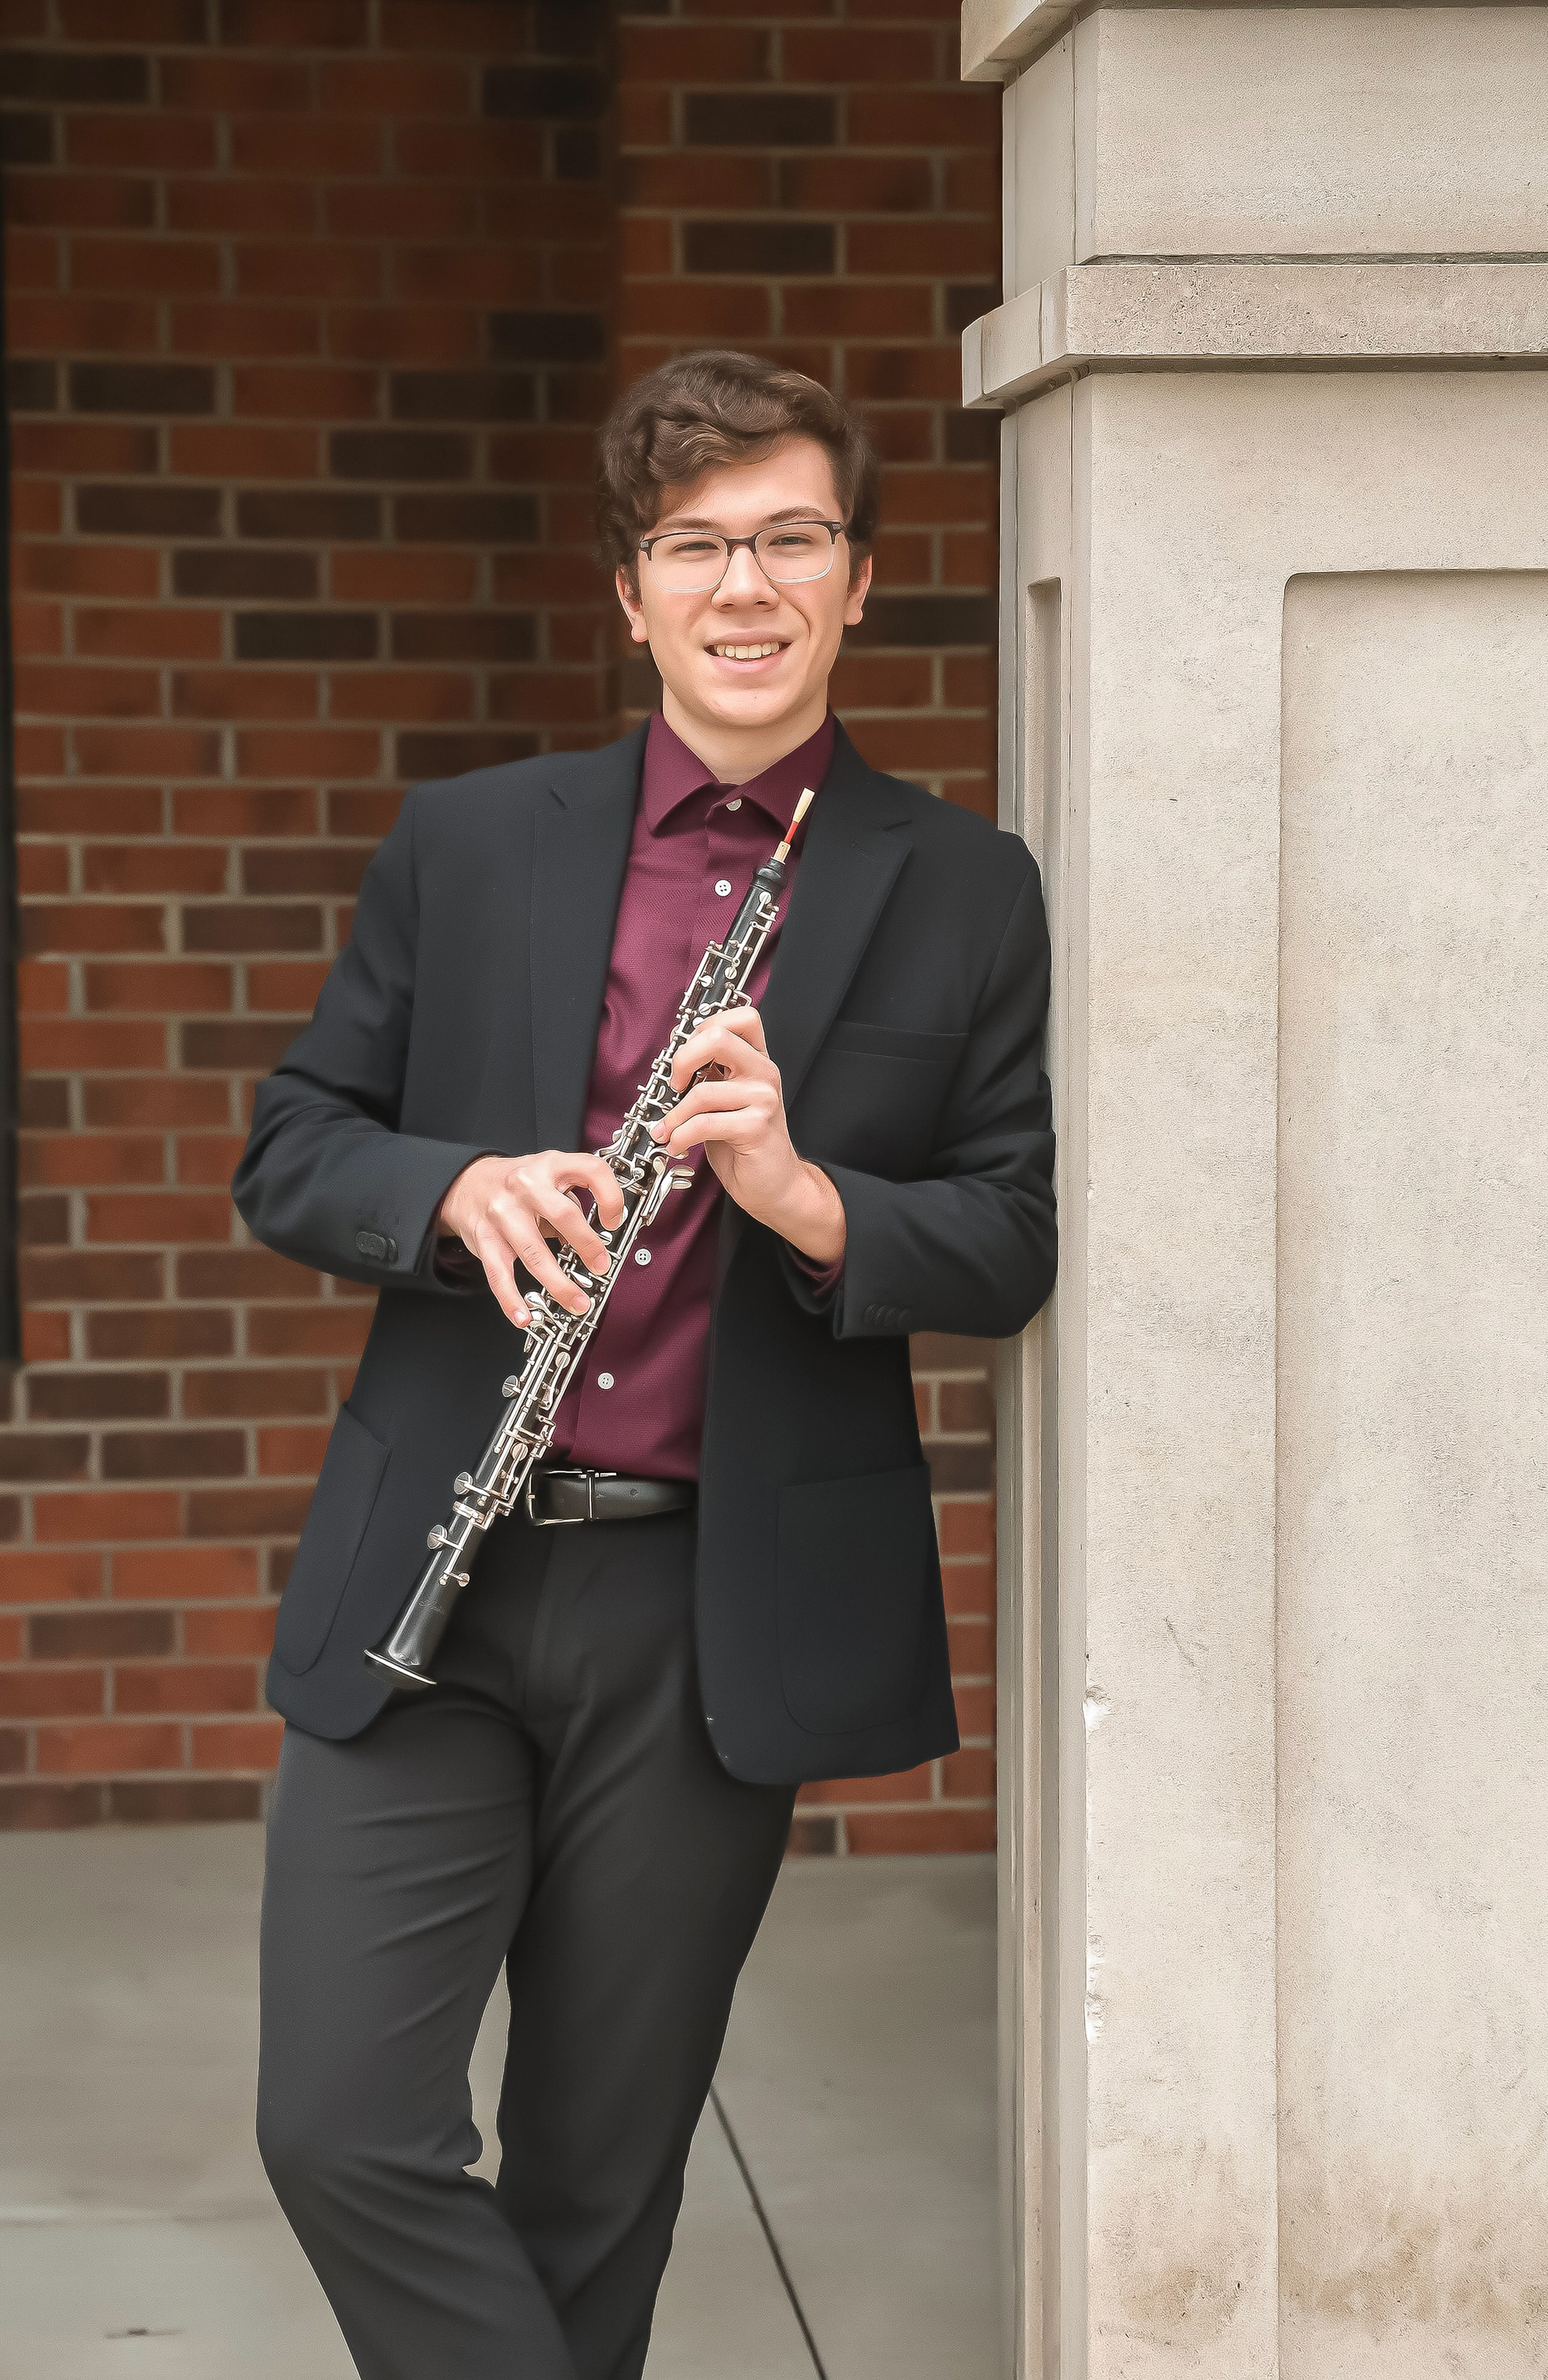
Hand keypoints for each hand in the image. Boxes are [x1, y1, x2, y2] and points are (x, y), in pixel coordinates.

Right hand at [438, 1151, 623, 1329]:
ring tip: (577, 1303)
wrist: (467, 1183)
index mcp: (550, 1166)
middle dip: (587, 1245)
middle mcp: (526, 1186)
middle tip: (601, 1267)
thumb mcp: (549, 1176)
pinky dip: (511, 1300)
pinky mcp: (485, 1239)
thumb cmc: (517, 1182)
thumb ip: (572, 1201)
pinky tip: (524, 1316)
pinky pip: (499, 1274)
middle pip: (562, 1215)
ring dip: (558, 1284)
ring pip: (533, 1253)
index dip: (610, 1197)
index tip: (614, 1221)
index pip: (591, 1171)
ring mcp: (503, 1214)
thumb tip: (597, 1240)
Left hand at [651, 1007, 845, 1265]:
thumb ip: (710, 1076)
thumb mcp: (725, 1101)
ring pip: (702, 1091)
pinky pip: (705, 1123)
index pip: (741, 1017)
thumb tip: (672, 1061)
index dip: (706, 1027)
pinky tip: (678, 1144)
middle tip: (675, 1086)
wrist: (774, 1185)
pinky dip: (681, 1136)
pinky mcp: (756, 1127)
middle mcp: (764, 1073)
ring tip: (668, 1130)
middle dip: (682, 1060)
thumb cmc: (744, 1144)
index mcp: (757, 1061)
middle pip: (718, 1037)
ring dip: (674, 1116)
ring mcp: (764, 1099)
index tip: (688, 1056)